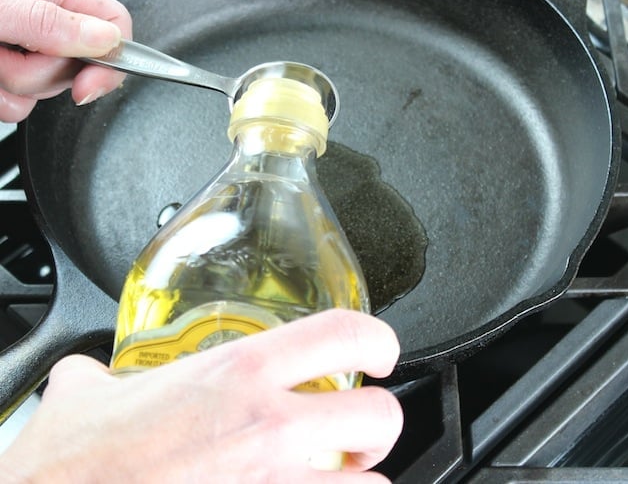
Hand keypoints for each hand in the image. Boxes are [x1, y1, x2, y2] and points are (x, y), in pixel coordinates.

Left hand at [0, 0, 131, 121]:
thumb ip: (48, 21)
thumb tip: (108, 37)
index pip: (113, 21)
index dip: (114, 58)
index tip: (89, 85)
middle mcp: (37, 15)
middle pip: (81, 63)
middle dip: (44, 74)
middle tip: (5, 57)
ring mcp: (21, 46)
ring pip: (48, 86)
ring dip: (15, 86)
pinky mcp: (4, 71)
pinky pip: (20, 103)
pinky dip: (2, 101)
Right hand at [0, 309, 402, 482]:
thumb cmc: (74, 466)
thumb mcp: (86, 394)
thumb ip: (102, 376)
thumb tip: (90, 379)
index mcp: (238, 371)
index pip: (344, 331)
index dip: (377, 340)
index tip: (378, 353)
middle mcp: (269, 427)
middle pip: (380, 415)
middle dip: (376, 422)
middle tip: (355, 426)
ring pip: (373, 483)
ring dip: (359, 479)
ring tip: (336, 477)